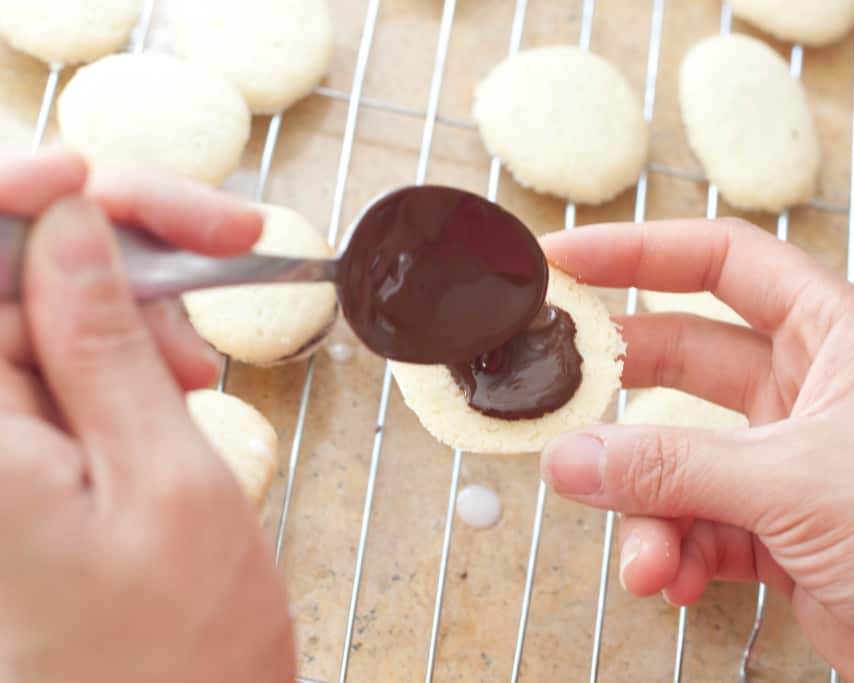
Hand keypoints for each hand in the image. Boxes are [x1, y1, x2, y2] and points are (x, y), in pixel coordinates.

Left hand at [0, 149, 295, 681]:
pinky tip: (175, 372)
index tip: (97, 180)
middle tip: (213, 240)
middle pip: (4, 271)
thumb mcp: (164, 477)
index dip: (19, 195)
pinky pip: (55, 358)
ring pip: (39, 306)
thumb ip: (103, 345)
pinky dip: (122, 343)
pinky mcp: (19, 453)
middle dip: (104, 234)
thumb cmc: (176, 644)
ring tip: (196, 352)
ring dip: (126, 296)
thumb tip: (70, 223)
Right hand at [540, 219, 853, 681]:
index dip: (640, 252)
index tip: (566, 260)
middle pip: (683, 358)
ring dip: (648, 508)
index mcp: (834, 334)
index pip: (723, 260)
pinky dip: (675, 553)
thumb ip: (672, 468)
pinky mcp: (775, 527)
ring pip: (678, 459)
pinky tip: (672, 582)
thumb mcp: (794, 483)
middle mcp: (807, 387)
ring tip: (645, 556)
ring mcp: (785, 459)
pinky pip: (695, 523)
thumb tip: (571, 457)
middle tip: (557, 396)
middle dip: (620, 387)